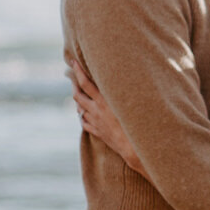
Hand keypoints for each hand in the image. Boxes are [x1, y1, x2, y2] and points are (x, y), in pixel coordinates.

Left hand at [67, 59, 146, 174]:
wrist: (133, 147)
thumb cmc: (137, 122)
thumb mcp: (131, 102)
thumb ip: (125, 89)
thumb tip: (125, 75)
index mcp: (104, 101)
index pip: (86, 83)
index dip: (77, 71)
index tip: (72, 62)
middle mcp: (96, 110)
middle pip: (78, 96)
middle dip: (73, 85)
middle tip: (72, 77)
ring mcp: (95, 122)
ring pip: (79, 109)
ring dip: (78, 101)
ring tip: (78, 94)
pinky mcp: (97, 132)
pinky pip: (84, 122)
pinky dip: (82, 116)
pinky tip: (84, 114)